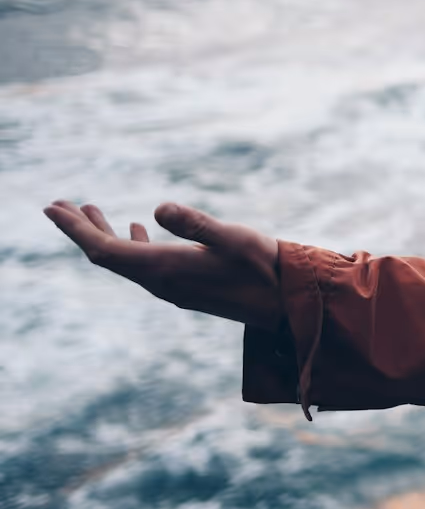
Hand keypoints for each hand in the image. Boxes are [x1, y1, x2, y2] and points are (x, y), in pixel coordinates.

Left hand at [43, 200, 283, 328]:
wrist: (288, 304)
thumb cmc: (266, 267)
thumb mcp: (234, 238)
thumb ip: (197, 224)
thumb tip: (157, 207)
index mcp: (166, 268)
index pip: (105, 250)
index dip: (75, 229)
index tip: (51, 207)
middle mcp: (162, 282)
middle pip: (107, 256)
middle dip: (81, 230)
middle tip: (57, 205)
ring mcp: (172, 287)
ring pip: (124, 261)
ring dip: (104, 235)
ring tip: (88, 210)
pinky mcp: (185, 286)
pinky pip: (144, 265)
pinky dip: (130, 244)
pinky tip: (136, 228)